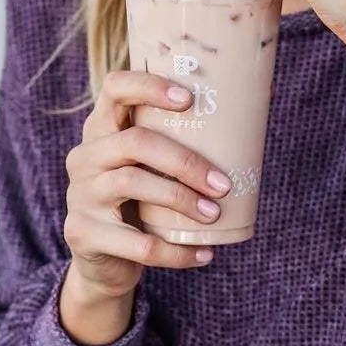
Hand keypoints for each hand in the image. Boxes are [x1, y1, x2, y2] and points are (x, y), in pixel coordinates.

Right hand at [63, 70, 233, 298]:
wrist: (104, 259)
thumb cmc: (142, 200)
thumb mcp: (150, 167)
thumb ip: (183, 139)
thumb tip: (266, 94)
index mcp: (102, 128)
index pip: (115, 87)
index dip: (149, 86)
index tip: (189, 100)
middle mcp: (84, 155)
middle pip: (135, 142)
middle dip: (184, 161)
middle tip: (222, 184)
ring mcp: (80, 194)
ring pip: (133, 184)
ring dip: (182, 200)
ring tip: (214, 214)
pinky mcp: (83, 234)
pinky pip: (136, 242)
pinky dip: (175, 251)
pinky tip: (204, 254)